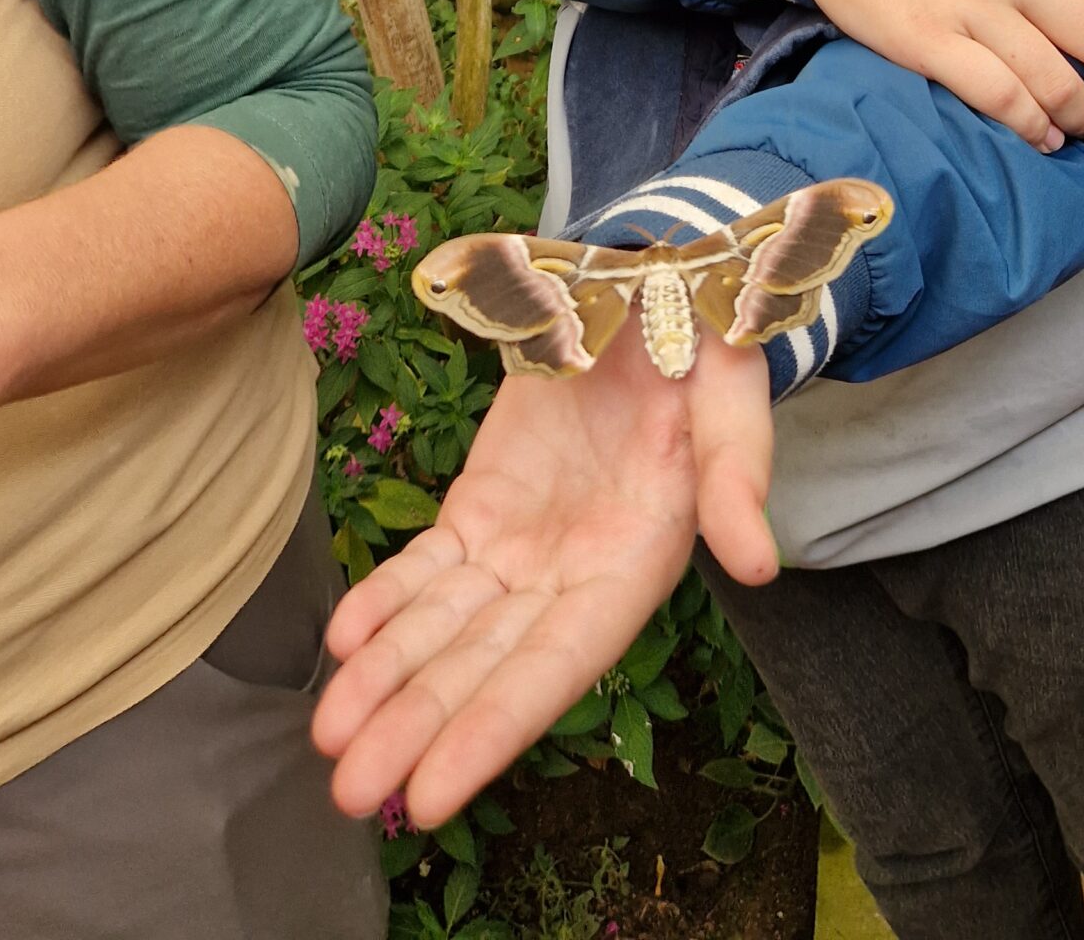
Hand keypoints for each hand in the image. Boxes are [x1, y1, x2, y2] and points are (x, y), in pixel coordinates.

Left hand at [314, 323, 774, 826]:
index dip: (493, 728)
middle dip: (418, 728)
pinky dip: (384, 601)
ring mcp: (522, 544)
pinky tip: (344, 639)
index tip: (434, 791)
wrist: (650, 290)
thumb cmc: (702, 349)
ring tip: (327, 735)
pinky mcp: (484, 505)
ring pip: (443, 626)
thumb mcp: (732, 398)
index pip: (556, 666)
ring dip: (385, 680)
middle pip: (485, 666)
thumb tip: (756, 565)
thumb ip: (738, 479)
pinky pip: (428, 566)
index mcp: (638, 563)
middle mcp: (573, 574)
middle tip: (351, 793)